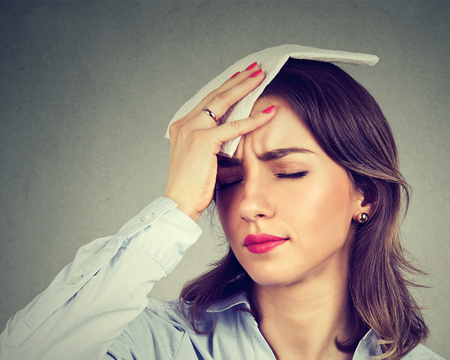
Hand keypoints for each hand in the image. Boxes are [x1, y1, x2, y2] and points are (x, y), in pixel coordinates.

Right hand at [165, 63, 275, 221]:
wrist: (180, 202)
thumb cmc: (193, 187)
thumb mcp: (202, 160)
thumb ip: (215, 145)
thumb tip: (236, 139)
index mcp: (182, 126)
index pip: (208, 100)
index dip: (226, 86)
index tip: (241, 76)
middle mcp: (185, 124)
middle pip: (215, 94)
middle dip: (237, 80)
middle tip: (255, 68)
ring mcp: (192, 130)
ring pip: (223, 102)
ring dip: (244, 87)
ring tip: (261, 76)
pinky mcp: (203, 142)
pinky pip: (233, 126)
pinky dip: (253, 119)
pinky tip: (269, 111)